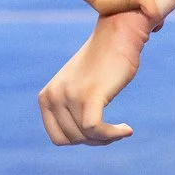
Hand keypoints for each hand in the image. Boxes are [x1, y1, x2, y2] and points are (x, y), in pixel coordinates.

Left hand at [40, 10, 149, 144]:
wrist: (118, 35)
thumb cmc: (104, 62)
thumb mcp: (78, 87)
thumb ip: (71, 110)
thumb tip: (80, 140)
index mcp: (46, 97)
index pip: (58, 137)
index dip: (79, 140)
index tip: (98, 133)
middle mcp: (54, 96)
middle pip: (73, 139)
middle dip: (95, 140)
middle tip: (113, 130)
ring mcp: (70, 95)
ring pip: (86, 136)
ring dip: (107, 137)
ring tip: (121, 128)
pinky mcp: (89, 94)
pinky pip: (95, 128)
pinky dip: (112, 134)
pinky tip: (127, 129)